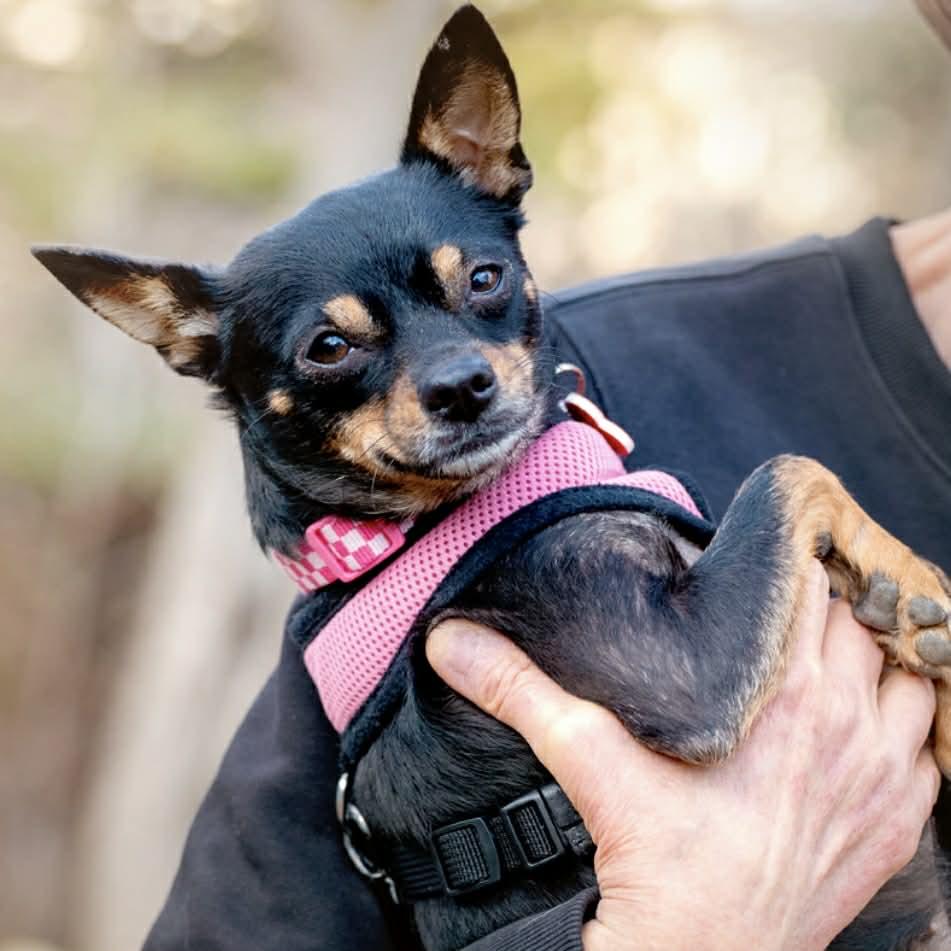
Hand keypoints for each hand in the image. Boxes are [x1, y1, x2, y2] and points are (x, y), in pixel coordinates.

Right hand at [425, 560, 939, 950]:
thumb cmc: (663, 869)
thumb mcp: (587, 762)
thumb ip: (523, 691)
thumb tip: (457, 640)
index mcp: (784, 695)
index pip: (812, 590)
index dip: (796, 563)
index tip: (775, 552)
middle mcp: (847, 725)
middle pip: (864, 624)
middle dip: (834, 603)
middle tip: (795, 599)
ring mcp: (883, 776)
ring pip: (910, 678)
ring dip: (880, 659)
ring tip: (837, 652)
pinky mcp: (897, 823)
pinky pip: (929, 746)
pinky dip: (907, 721)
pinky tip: (869, 722)